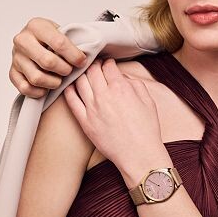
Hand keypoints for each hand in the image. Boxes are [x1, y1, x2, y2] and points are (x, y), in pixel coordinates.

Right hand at [10, 17, 86, 97]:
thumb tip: (85, 58)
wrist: (34, 42)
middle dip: (64, 70)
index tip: (82, 62)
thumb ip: (73, 42)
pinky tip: (47, 88)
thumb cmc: (52, 39)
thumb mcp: (62, 32)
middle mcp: (22, 40)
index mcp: (36, 25)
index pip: (59, 43)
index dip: (74, 55)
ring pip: (36, 78)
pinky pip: (25, 88)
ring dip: (53, 83)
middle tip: (69, 71)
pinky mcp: (12, 72)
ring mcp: (15, 57)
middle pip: (47, 62)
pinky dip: (39, 92)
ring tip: (59, 80)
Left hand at [63, 58, 168, 185]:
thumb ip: (136, 84)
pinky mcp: (85, 122)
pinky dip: (69, 90)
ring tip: (84, 75)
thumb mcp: (148, 101)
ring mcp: (92, 109)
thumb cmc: (147, 129)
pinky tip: (70, 87)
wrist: (139, 154)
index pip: (109, 66)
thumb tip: (124, 77)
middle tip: (95, 66)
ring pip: (80, 82)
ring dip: (82, 75)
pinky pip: (71, 101)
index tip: (108, 63)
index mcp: (121, 88)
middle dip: (94, 65)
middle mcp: (104, 96)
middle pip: (92, 71)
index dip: (109, 62)